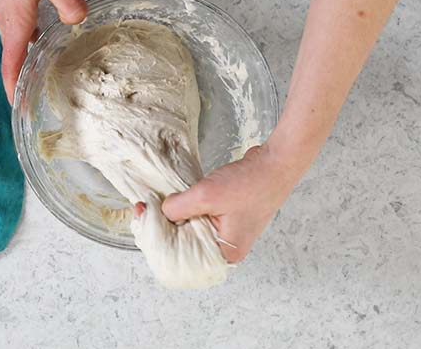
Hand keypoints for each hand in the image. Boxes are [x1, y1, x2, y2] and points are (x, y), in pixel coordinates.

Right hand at [0, 0, 86, 101]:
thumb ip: (67, 0)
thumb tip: (78, 23)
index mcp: (15, 21)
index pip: (12, 66)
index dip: (15, 91)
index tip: (22, 112)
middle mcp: (5, 20)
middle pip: (14, 58)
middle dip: (24, 80)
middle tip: (43, 97)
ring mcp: (2, 8)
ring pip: (16, 41)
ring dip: (27, 59)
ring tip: (47, 70)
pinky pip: (17, 26)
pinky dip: (29, 39)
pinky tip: (46, 33)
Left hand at [161, 143, 301, 262]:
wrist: (278, 162)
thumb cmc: (253, 183)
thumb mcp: (206, 195)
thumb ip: (177, 207)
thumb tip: (159, 211)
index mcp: (224, 254)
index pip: (179, 257)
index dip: (157, 238)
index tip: (142, 216)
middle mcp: (226, 250)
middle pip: (183, 245)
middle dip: (165, 226)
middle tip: (147, 206)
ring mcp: (228, 234)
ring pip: (191, 231)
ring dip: (177, 216)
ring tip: (164, 201)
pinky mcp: (228, 219)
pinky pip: (201, 219)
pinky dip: (190, 209)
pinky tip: (181, 197)